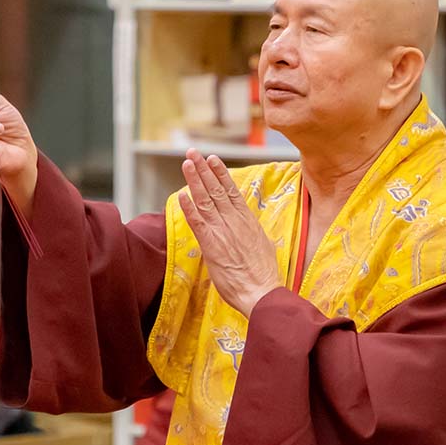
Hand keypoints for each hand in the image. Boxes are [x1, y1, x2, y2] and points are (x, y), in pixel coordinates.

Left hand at [178, 150, 280, 317]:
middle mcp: (234, 221)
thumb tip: (247, 227)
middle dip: (203, 169)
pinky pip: (197, 222)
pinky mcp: (211, 245)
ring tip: (186, 163)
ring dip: (195, 180)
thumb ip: (251, 232)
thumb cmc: (263, 274)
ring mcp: (222, 232)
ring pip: (206, 200)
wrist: (261, 292)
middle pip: (216, 189)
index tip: (212, 159)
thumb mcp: (262, 245)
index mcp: (247, 220)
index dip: (220, 173)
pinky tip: (182, 194)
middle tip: (193, 152)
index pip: (231, 191)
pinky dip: (189, 207)